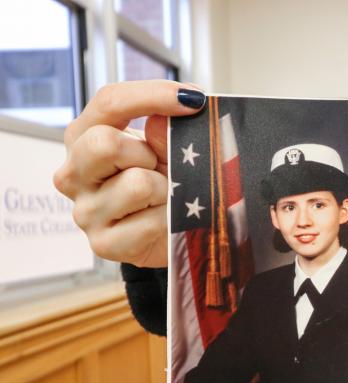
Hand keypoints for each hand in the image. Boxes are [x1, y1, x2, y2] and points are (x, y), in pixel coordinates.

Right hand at [53, 80, 205, 267]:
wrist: (174, 233)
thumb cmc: (166, 182)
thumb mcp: (169, 148)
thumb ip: (166, 132)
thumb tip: (160, 122)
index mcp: (84, 136)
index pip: (109, 102)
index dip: (153, 96)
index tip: (194, 100)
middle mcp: (75, 173)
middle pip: (104, 142)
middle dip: (147, 152)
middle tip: (163, 167)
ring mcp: (85, 211)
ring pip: (136, 184)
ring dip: (167, 190)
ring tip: (168, 197)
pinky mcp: (104, 243)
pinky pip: (150, 222)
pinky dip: (172, 219)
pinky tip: (169, 221)